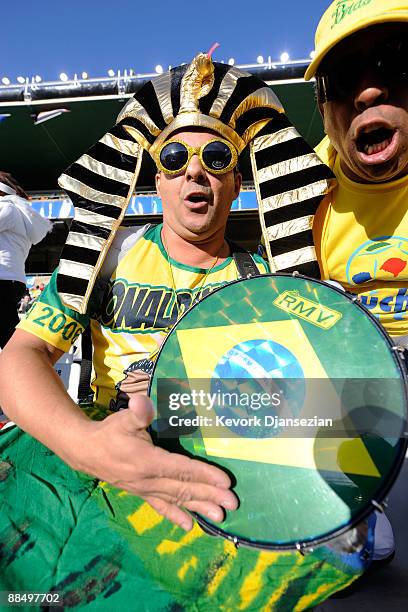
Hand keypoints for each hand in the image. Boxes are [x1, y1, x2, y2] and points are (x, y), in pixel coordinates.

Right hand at [75, 395, 237, 530]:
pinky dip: (176, 515)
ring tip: (219, 516)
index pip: (182, 469)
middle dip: (209, 495)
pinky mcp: (141, 493)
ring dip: (199, 507)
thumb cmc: (109, 432)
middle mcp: (148, 480)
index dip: (204, 474)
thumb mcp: (123, 419)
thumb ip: (136, 412)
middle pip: (184, 488)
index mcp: (147, 461)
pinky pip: (161, 507)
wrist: (85, 451)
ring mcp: (145, 490)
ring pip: (176, 500)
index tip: (225, 481)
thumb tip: (142, 401)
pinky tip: (189, 526)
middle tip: (232, 502)